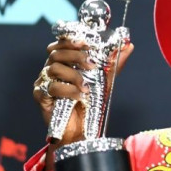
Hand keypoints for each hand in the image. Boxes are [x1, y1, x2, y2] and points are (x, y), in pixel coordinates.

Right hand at [34, 39, 133, 168]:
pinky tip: (80, 96)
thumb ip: (114, 63)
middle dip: (76, 55)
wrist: (82, 130)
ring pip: (54, 69)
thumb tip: (130, 45)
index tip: (86, 42)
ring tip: (88, 87)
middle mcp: (51, 70)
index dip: (70, 40)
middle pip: (56, 53)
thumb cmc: (90, 104)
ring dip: (74, 76)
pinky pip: (52, 87)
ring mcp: (44, 82)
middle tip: (92, 65)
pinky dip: (69, 90)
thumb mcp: (105, 81)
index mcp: (64, 63)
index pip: (61, 44)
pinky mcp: (40, 96)